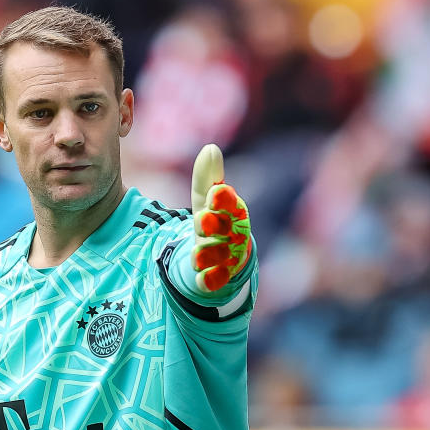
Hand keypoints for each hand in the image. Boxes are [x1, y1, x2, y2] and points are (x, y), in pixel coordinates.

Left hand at [190, 144, 251, 293]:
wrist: (221, 258)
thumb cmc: (215, 222)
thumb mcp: (206, 200)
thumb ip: (206, 178)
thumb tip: (211, 148)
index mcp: (232, 213)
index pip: (230, 204)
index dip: (223, 200)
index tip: (215, 193)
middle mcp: (234, 235)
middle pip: (227, 230)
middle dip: (215, 225)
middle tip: (201, 220)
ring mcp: (228, 258)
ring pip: (221, 256)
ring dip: (210, 255)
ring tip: (195, 256)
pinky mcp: (218, 278)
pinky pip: (216, 281)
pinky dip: (211, 281)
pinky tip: (202, 281)